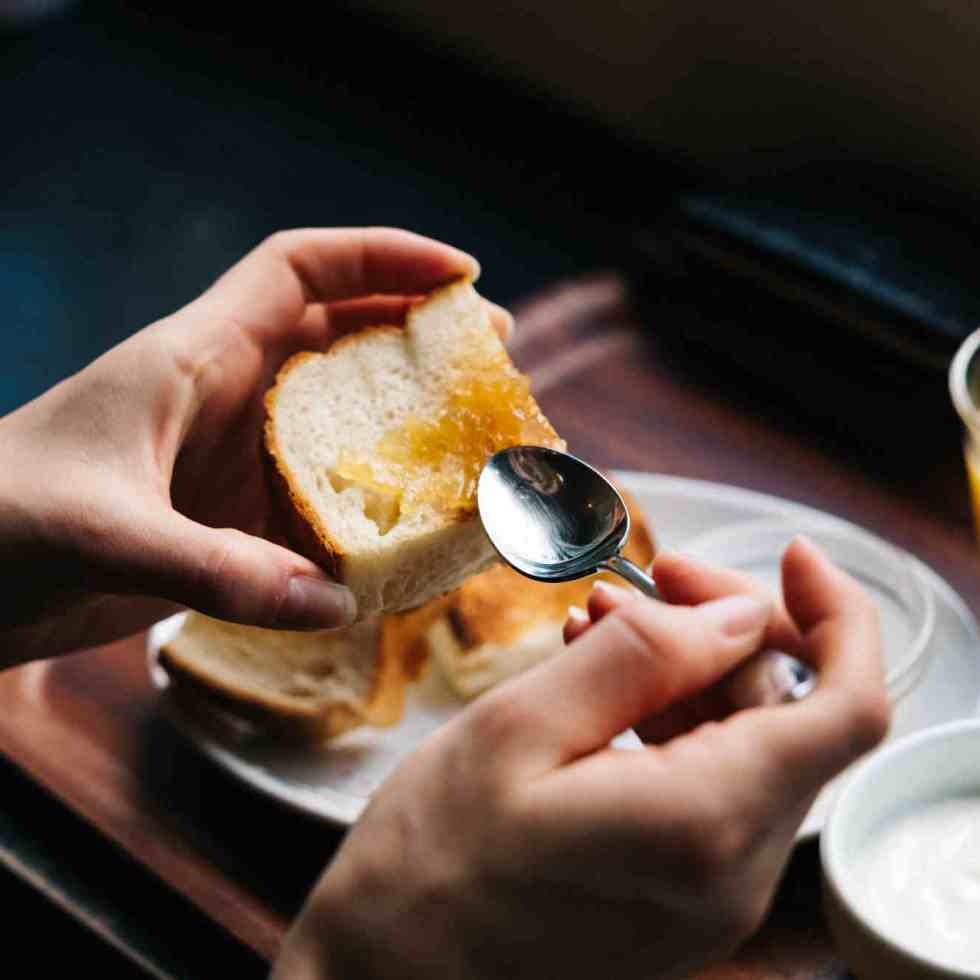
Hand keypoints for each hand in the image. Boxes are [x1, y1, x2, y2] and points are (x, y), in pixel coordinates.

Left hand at [0, 229, 510, 665]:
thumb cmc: (0, 523)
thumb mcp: (106, 536)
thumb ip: (219, 570)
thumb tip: (336, 602)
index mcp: (195, 357)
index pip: (300, 269)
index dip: (383, 257)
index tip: (461, 274)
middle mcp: (221, 395)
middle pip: (337, 337)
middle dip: (417, 335)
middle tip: (491, 358)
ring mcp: (224, 457)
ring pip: (332, 420)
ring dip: (399, 424)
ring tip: (469, 442)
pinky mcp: (221, 516)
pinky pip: (310, 500)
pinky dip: (360, 510)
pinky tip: (400, 536)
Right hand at [272, 537, 888, 979]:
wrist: (389, 973)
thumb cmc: (431, 857)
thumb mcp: (522, 726)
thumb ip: (641, 659)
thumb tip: (736, 616)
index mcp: (701, 825)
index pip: (846, 709)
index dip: (837, 616)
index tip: (791, 558)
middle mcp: (732, 875)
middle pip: (790, 717)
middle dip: (729, 632)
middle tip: (647, 583)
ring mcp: (712, 896)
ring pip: (750, 746)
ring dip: (689, 672)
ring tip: (597, 626)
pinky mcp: (683, 898)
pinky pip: (710, 785)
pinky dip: (670, 720)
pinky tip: (601, 682)